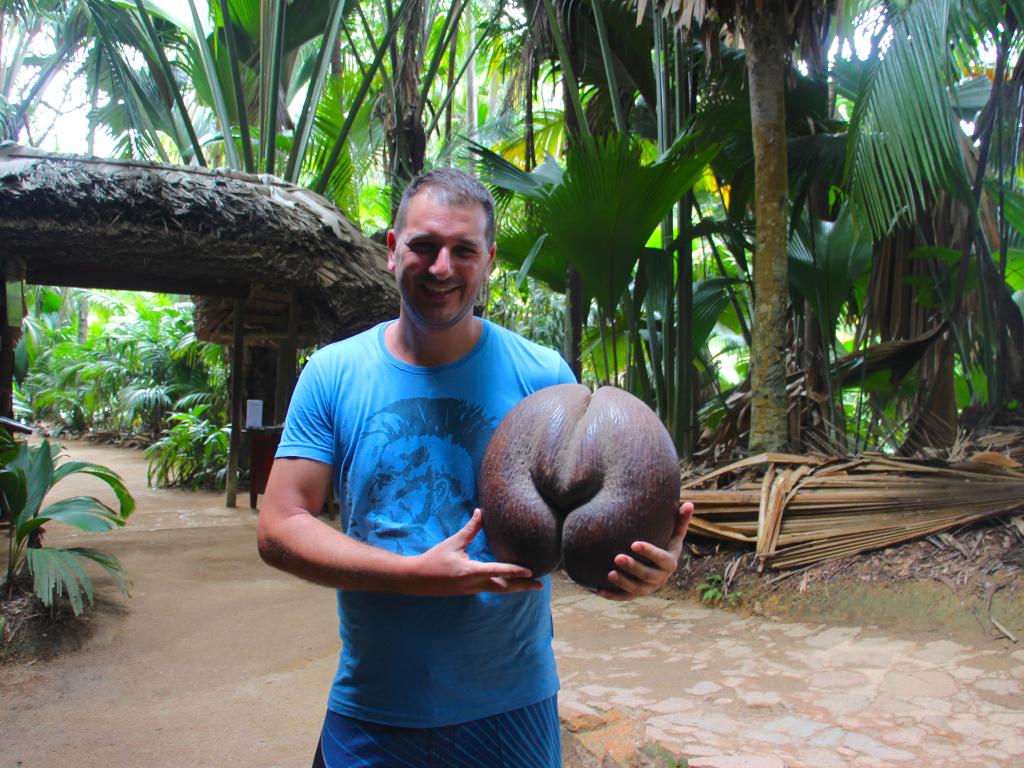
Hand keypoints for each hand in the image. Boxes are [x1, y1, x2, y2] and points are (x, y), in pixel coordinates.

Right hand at [408, 509, 543, 596]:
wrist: (417, 579)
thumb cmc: (435, 559)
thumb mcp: (453, 543)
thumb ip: (470, 530)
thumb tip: (480, 512)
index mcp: (470, 571)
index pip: (497, 571)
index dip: (514, 571)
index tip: (530, 572)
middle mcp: (474, 584)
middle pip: (504, 587)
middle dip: (522, 587)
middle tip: (540, 586)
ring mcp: (472, 590)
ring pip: (498, 590)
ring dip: (515, 588)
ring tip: (531, 586)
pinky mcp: (469, 591)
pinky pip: (491, 589)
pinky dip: (503, 587)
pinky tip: (510, 584)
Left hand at [598, 502, 693, 601]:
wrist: (657, 565)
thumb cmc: (664, 542)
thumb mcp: (673, 533)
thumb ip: (680, 521)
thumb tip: (690, 504)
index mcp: (670, 562)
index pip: (662, 559)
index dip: (649, 553)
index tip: (634, 544)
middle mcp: (660, 578)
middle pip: (648, 576)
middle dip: (633, 568)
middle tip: (617, 558)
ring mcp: (648, 588)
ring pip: (636, 589)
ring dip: (623, 583)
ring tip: (609, 573)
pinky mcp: (636, 594)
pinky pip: (624, 597)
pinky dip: (612, 595)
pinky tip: (599, 590)